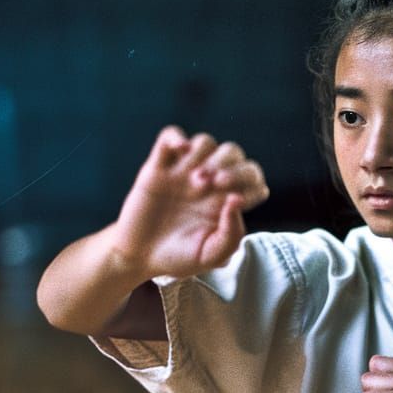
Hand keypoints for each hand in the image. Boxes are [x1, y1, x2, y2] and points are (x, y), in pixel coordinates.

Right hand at [112, 126, 268, 279]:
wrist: (139, 256)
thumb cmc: (178, 257)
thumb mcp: (210, 256)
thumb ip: (231, 235)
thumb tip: (237, 200)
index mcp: (226, 200)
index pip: (252, 177)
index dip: (251, 181)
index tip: (234, 199)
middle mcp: (209, 182)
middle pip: (233, 152)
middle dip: (230, 165)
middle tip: (215, 185)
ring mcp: (183, 171)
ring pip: (205, 142)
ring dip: (205, 156)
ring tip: (194, 181)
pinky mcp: (158, 166)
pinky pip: (170, 135)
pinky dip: (176, 137)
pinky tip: (179, 150)